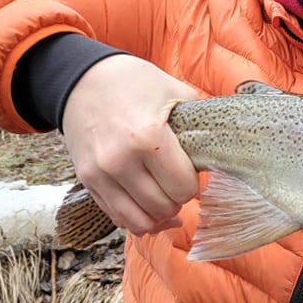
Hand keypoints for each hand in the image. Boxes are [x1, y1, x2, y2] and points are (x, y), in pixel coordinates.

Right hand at [61, 55, 199, 236]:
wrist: (82, 81)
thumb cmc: (134, 84)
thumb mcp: (175, 92)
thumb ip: (198, 125)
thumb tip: (220, 152)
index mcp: (147, 138)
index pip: (182, 187)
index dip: (193, 183)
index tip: (191, 171)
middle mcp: (119, 161)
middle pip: (162, 207)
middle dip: (177, 199)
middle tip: (178, 181)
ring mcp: (99, 174)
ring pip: (139, 221)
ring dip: (158, 214)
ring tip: (165, 197)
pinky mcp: (86, 181)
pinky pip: (116, 216)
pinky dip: (136, 217)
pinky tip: (147, 205)